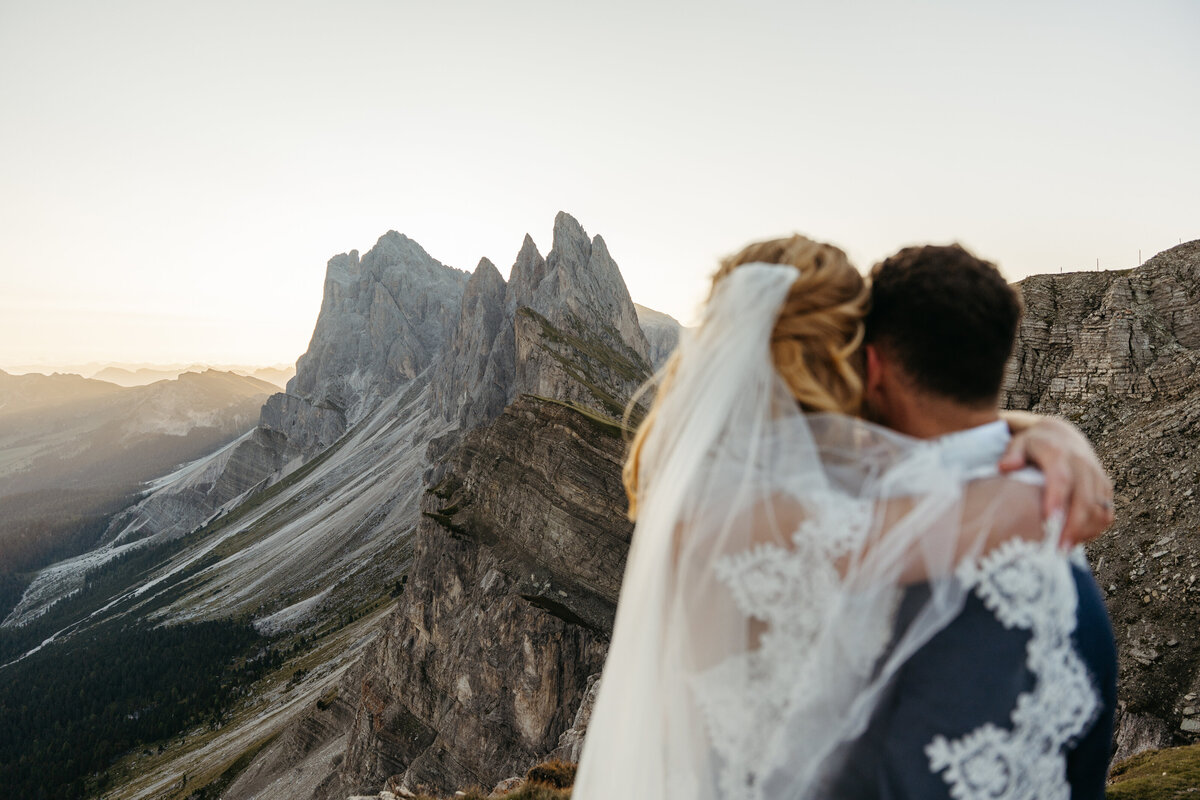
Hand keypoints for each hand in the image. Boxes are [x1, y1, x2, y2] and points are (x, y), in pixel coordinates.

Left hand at [998, 415, 1113, 546]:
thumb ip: (1012, 454)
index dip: (1058, 499)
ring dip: (1084, 531)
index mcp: (1059, 453)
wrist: (1063, 435)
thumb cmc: (1035, 445)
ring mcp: (1097, 476)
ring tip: (1063, 549)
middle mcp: (1082, 464)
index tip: (1050, 520)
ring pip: (1099, 508)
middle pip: (1084, 498)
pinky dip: (1094, 528)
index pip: (1061, 478)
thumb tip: (1004, 467)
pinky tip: (1076, 539)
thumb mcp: (1019, 443)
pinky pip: (1106, 512)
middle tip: (1058, 549)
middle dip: (1073, 526)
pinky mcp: (1105, 487)